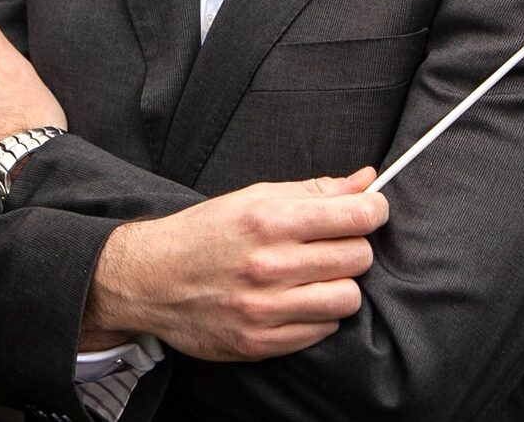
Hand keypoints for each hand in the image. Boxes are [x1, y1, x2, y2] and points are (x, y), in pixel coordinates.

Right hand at [82, 168, 388, 360]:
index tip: (370, 210)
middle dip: (352, 246)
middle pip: (358, 257)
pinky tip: (296, 300)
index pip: (354, 216)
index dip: (373, 210)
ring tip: (316, 276)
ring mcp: (265, 308)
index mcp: (268, 220)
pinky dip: (318, 315)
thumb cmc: (205, 233)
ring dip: (339, 285)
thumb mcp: (253, 198)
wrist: (150, 279)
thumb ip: (313, 191)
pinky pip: (323, 330)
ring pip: (348, 298)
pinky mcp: (261, 342)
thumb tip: (366, 180)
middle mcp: (268, 265)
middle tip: (331, 244)